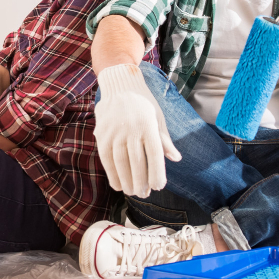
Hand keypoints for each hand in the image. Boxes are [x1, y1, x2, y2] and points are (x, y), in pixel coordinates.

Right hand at [94, 64, 180, 196]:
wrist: (120, 85)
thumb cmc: (144, 103)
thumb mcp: (158, 116)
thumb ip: (165, 140)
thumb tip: (176, 158)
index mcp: (148, 124)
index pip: (153, 154)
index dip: (156, 173)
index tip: (158, 187)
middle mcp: (131, 128)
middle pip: (137, 162)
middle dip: (141, 181)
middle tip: (145, 194)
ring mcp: (114, 131)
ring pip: (121, 162)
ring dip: (127, 180)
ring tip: (133, 192)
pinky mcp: (102, 134)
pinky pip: (106, 158)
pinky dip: (112, 173)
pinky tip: (118, 184)